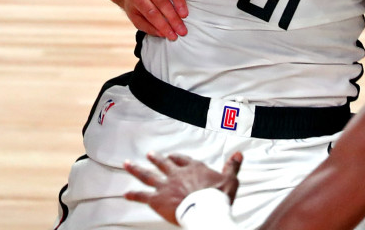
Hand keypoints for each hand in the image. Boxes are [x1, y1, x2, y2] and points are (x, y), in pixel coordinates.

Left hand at [123, 0, 187, 39]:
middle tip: (182, 30)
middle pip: (161, 1)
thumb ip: (148, 27)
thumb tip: (164, 34)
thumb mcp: (135, 17)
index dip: (163, 25)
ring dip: (178, 0)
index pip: (151, 13)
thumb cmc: (135, 4)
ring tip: (185, 14)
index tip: (173, 36)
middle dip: (173, 18)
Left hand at [125, 151, 241, 224]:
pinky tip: (125, 194)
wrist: (205, 209)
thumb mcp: (230, 179)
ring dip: (138, 169)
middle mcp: (177, 174)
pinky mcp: (157, 199)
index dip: (177, 157)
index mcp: (193, 168)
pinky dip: (134, 195)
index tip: (172, 155)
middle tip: (149, 154)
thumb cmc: (218, 196)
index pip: (183, 159)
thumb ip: (232, 166)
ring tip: (128, 164)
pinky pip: (143, 196)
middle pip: (164, 164)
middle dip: (156, 159)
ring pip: (148, 175)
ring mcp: (166, 185)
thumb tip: (238, 154)